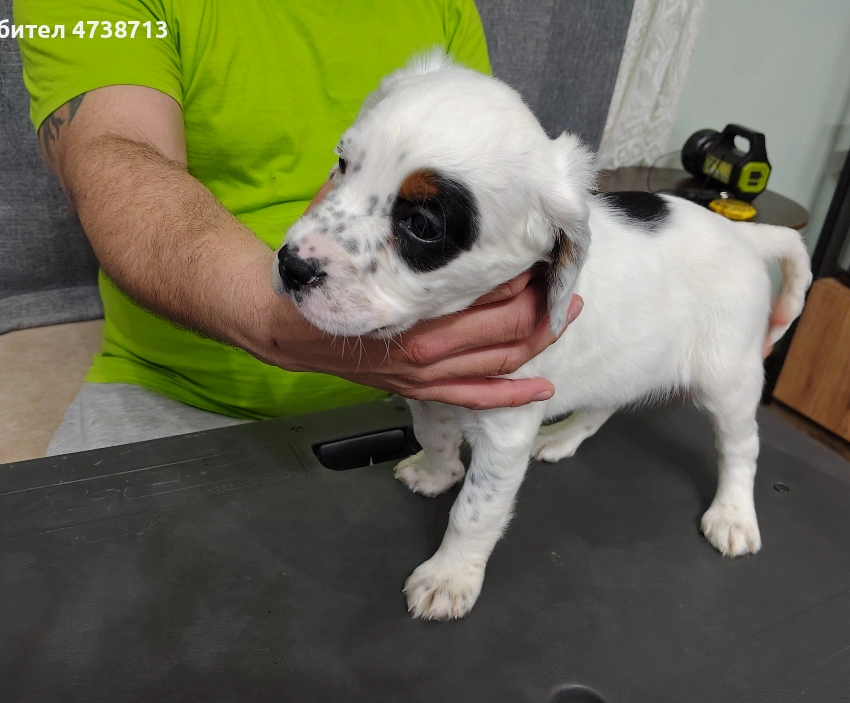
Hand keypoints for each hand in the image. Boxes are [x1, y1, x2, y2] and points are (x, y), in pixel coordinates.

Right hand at [247, 180, 582, 408]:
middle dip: (540, 303)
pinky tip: (541, 390)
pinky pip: (474, 398)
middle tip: (559, 279)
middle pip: (505, 326)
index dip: (520, 271)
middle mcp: (425, 346)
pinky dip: (510, 395)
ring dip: (538, 340)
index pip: (484, 288)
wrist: (284, 329)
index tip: (538, 248)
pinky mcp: (419, 389)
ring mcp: (424, 373)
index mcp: (412, 306)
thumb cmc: (317, 277)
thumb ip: (374, 203)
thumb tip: (399, 158)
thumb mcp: (342, 231)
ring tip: (565, 315)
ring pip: (499, 361)